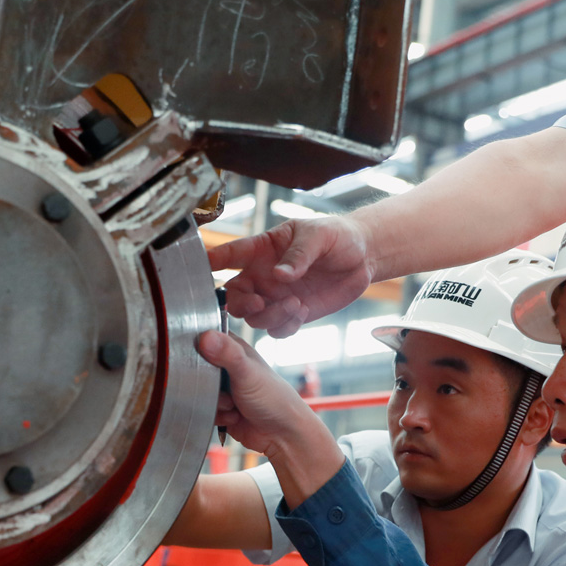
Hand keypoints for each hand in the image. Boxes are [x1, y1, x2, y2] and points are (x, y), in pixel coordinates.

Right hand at [196, 329, 343, 505]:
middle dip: (205, 384)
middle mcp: (226, 366)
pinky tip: (234, 416)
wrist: (282, 435)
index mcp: (233, 349)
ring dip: (214, 403)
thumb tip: (205, 337)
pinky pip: (203, 411)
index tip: (204, 361)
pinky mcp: (219, 408)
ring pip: (198, 392)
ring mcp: (223, 388)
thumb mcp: (248, 372)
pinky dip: (216, 416)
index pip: (205, 337)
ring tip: (233, 405)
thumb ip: (227, 353)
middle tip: (222, 389)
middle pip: (196, 368)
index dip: (199, 348)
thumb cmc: (274, 399)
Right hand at [207, 216, 374, 336]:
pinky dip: (285, 326)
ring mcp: (276, 297)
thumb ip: (298, 254)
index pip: (230, 254)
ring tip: (296, 304)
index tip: (202, 267)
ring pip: (254, 318)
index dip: (212, 261)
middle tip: (261, 303)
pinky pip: (277, 330)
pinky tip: (302, 312)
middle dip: (241, 304)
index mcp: (262, 249)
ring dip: (270, 316)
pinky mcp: (292, 314)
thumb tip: (280, 275)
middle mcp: (263, 276)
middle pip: (233, 297)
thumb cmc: (336, 236)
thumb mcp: (318, 236)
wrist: (363, 257)